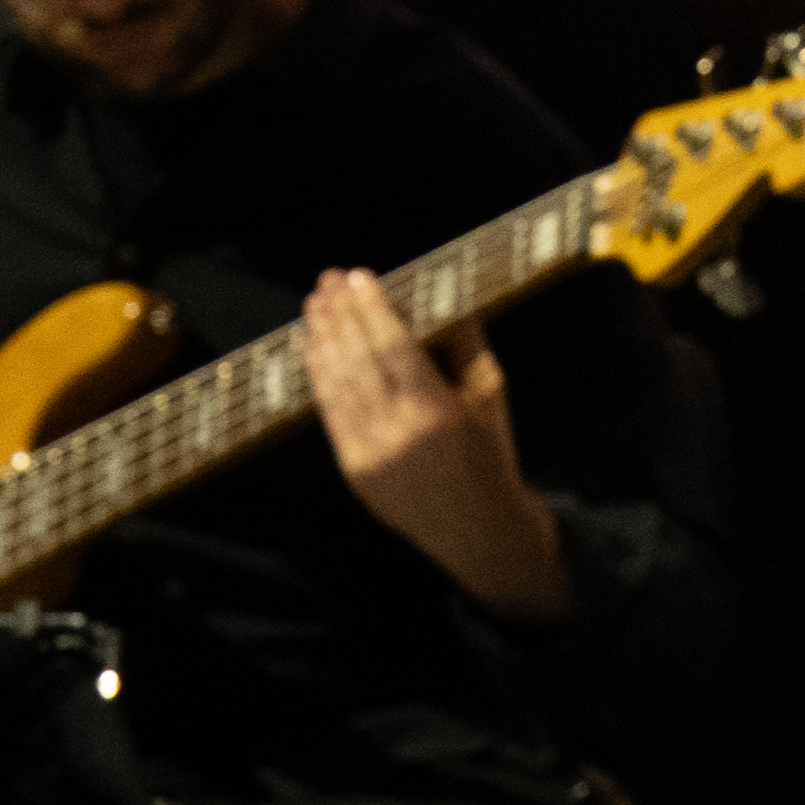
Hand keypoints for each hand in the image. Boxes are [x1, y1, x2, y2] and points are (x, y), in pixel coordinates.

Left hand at [298, 274, 573, 622]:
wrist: (478, 528)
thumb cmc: (490, 454)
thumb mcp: (491, 396)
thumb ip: (465, 345)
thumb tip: (438, 298)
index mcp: (438, 412)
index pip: (393, 346)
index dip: (372, 308)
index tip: (359, 276)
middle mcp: (398, 432)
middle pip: (358, 360)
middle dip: (341, 315)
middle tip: (329, 281)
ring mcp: (370, 453)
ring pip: (337, 384)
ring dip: (322, 340)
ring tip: (315, 305)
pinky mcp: (353, 469)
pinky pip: (329, 412)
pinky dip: (319, 376)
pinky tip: (313, 348)